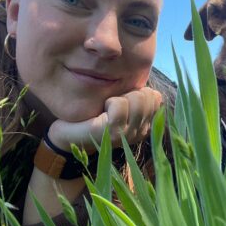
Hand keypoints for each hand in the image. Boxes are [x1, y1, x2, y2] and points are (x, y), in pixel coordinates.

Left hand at [47, 87, 161, 152]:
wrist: (69, 134)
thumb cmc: (94, 114)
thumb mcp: (121, 103)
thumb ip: (138, 97)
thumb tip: (154, 91)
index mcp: (145, 124)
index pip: (156, 97)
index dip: (140, 90)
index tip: (124, 98)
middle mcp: (140, 132)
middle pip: (147, 96)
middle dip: (129, 92)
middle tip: (113, 102)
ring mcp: (128, 134)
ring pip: (136, 99)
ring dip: (119, 97)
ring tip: (108, 106)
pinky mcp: (113, 133)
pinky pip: (119, 105)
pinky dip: (110, 102)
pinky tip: (102, 109)